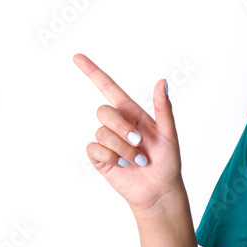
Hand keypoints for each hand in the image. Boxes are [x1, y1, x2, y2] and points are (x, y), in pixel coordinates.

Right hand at [74, 53, 182, 213]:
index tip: (77, 57)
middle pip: (103, 111)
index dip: (92, 72)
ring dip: (123, 149)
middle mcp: (118, 124)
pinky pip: (94, 149)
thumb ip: (163, 108)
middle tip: (139, 143)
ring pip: (101, 132)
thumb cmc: (168, 162)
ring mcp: (107, 141)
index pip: (108, 88)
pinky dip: (111, 157)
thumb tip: (162, 81)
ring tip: (138, 161)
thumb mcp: (169, 134)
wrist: (159, 190)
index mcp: (133, 113)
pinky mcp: (99, 157)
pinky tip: (122, 166)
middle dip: (121, 128)